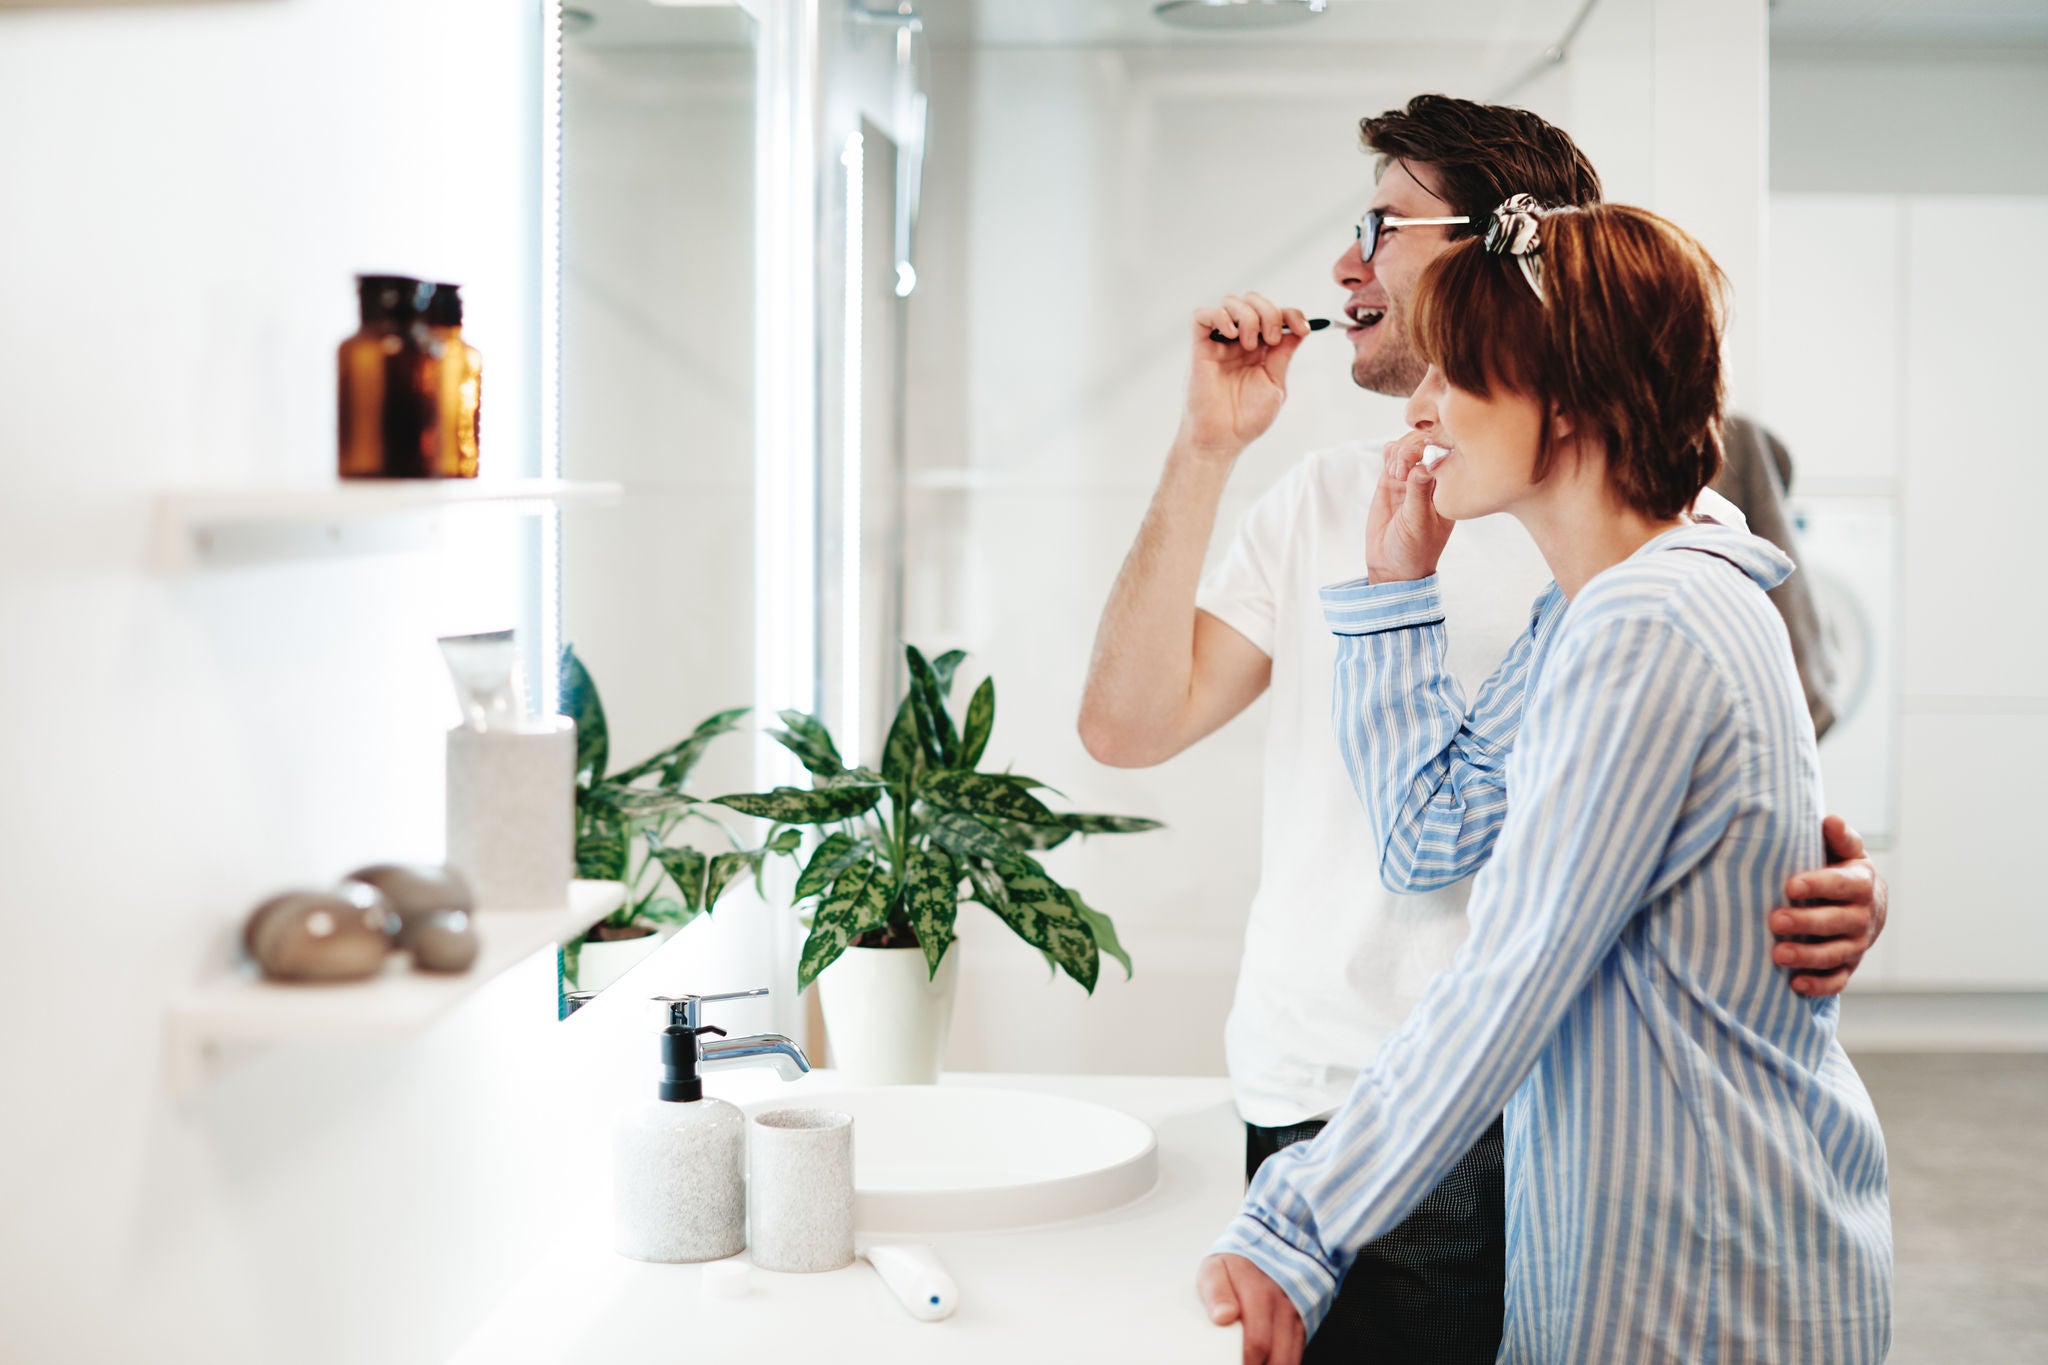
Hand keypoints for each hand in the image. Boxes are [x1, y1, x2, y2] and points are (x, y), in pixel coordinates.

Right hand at [1178, 292, 1310, 460]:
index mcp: (1260, 348)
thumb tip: (1299, 329)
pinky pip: (1202, 315)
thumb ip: (1284, 355)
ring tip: (1247, 344)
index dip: (1292, 313)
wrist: (1223, 439)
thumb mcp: (1275, 383)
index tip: (1303, 329)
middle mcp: (1239, 341)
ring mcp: (1219, 342)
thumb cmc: (1247, 418)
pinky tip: (1231, 335)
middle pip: (1254, 301)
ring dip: (1247, 316)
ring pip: (1231, 302)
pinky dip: (1220, 316)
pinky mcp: (1199, 347)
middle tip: (1271, 339)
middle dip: (1269, 312)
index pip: (1276, 314)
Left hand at [1197, 1253, 1305, 1364]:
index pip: (1257, 1344)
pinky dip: (1282, 1361)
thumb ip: (1216, 1293)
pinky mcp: (1303, 1322)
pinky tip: (1266, 1360)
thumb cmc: (1237, 1262)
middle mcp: (1284, 1306)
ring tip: (1253, 1362)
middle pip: (1277, 1358)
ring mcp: (1297, 1315)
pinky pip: (1297, 1352)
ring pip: (1290, 1359)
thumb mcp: (1216, 1268)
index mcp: (1260, 1293)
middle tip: (1241, 1363)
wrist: (1270, 1243)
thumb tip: (1222, 1316)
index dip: (1245, 1364)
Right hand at [1366, 429, 1454, 582]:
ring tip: (1396, 474)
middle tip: (1403, 470)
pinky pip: (1392, 455)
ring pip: (1407, 445)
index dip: (1435, 446)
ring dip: (1400, 452)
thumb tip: (1423, 465)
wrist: (1392, 566)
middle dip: (1413, 448)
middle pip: (1425, 443)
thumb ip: (1419, 493)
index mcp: (1449, 489)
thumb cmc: (1414, 550)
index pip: (1447, 454)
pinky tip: (1390, 471)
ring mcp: (1411, 478)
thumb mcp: (1419, 523)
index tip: (1422, 458)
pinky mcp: (1391, 481)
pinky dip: (1389, 454)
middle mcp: (1432, 479)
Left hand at [1769, 815, 1888, 995]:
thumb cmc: (1842, 869)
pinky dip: (1818, 986)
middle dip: (1806, 923)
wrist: (1865, 903)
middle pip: (1836, 922)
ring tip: (1778, 955)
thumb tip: (1830, 820)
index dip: (1819, 885)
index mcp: (1860, 884)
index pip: (1842, 885)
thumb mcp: (1845, 850)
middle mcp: (1862, 917)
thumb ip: (1839, 837)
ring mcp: (1856, 944)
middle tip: (1775, 921)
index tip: (1791, 885)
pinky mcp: (1848, 966)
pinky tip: (1795, 985)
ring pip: (1835, 954)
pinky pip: (1837, 980)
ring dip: (1807, 957)